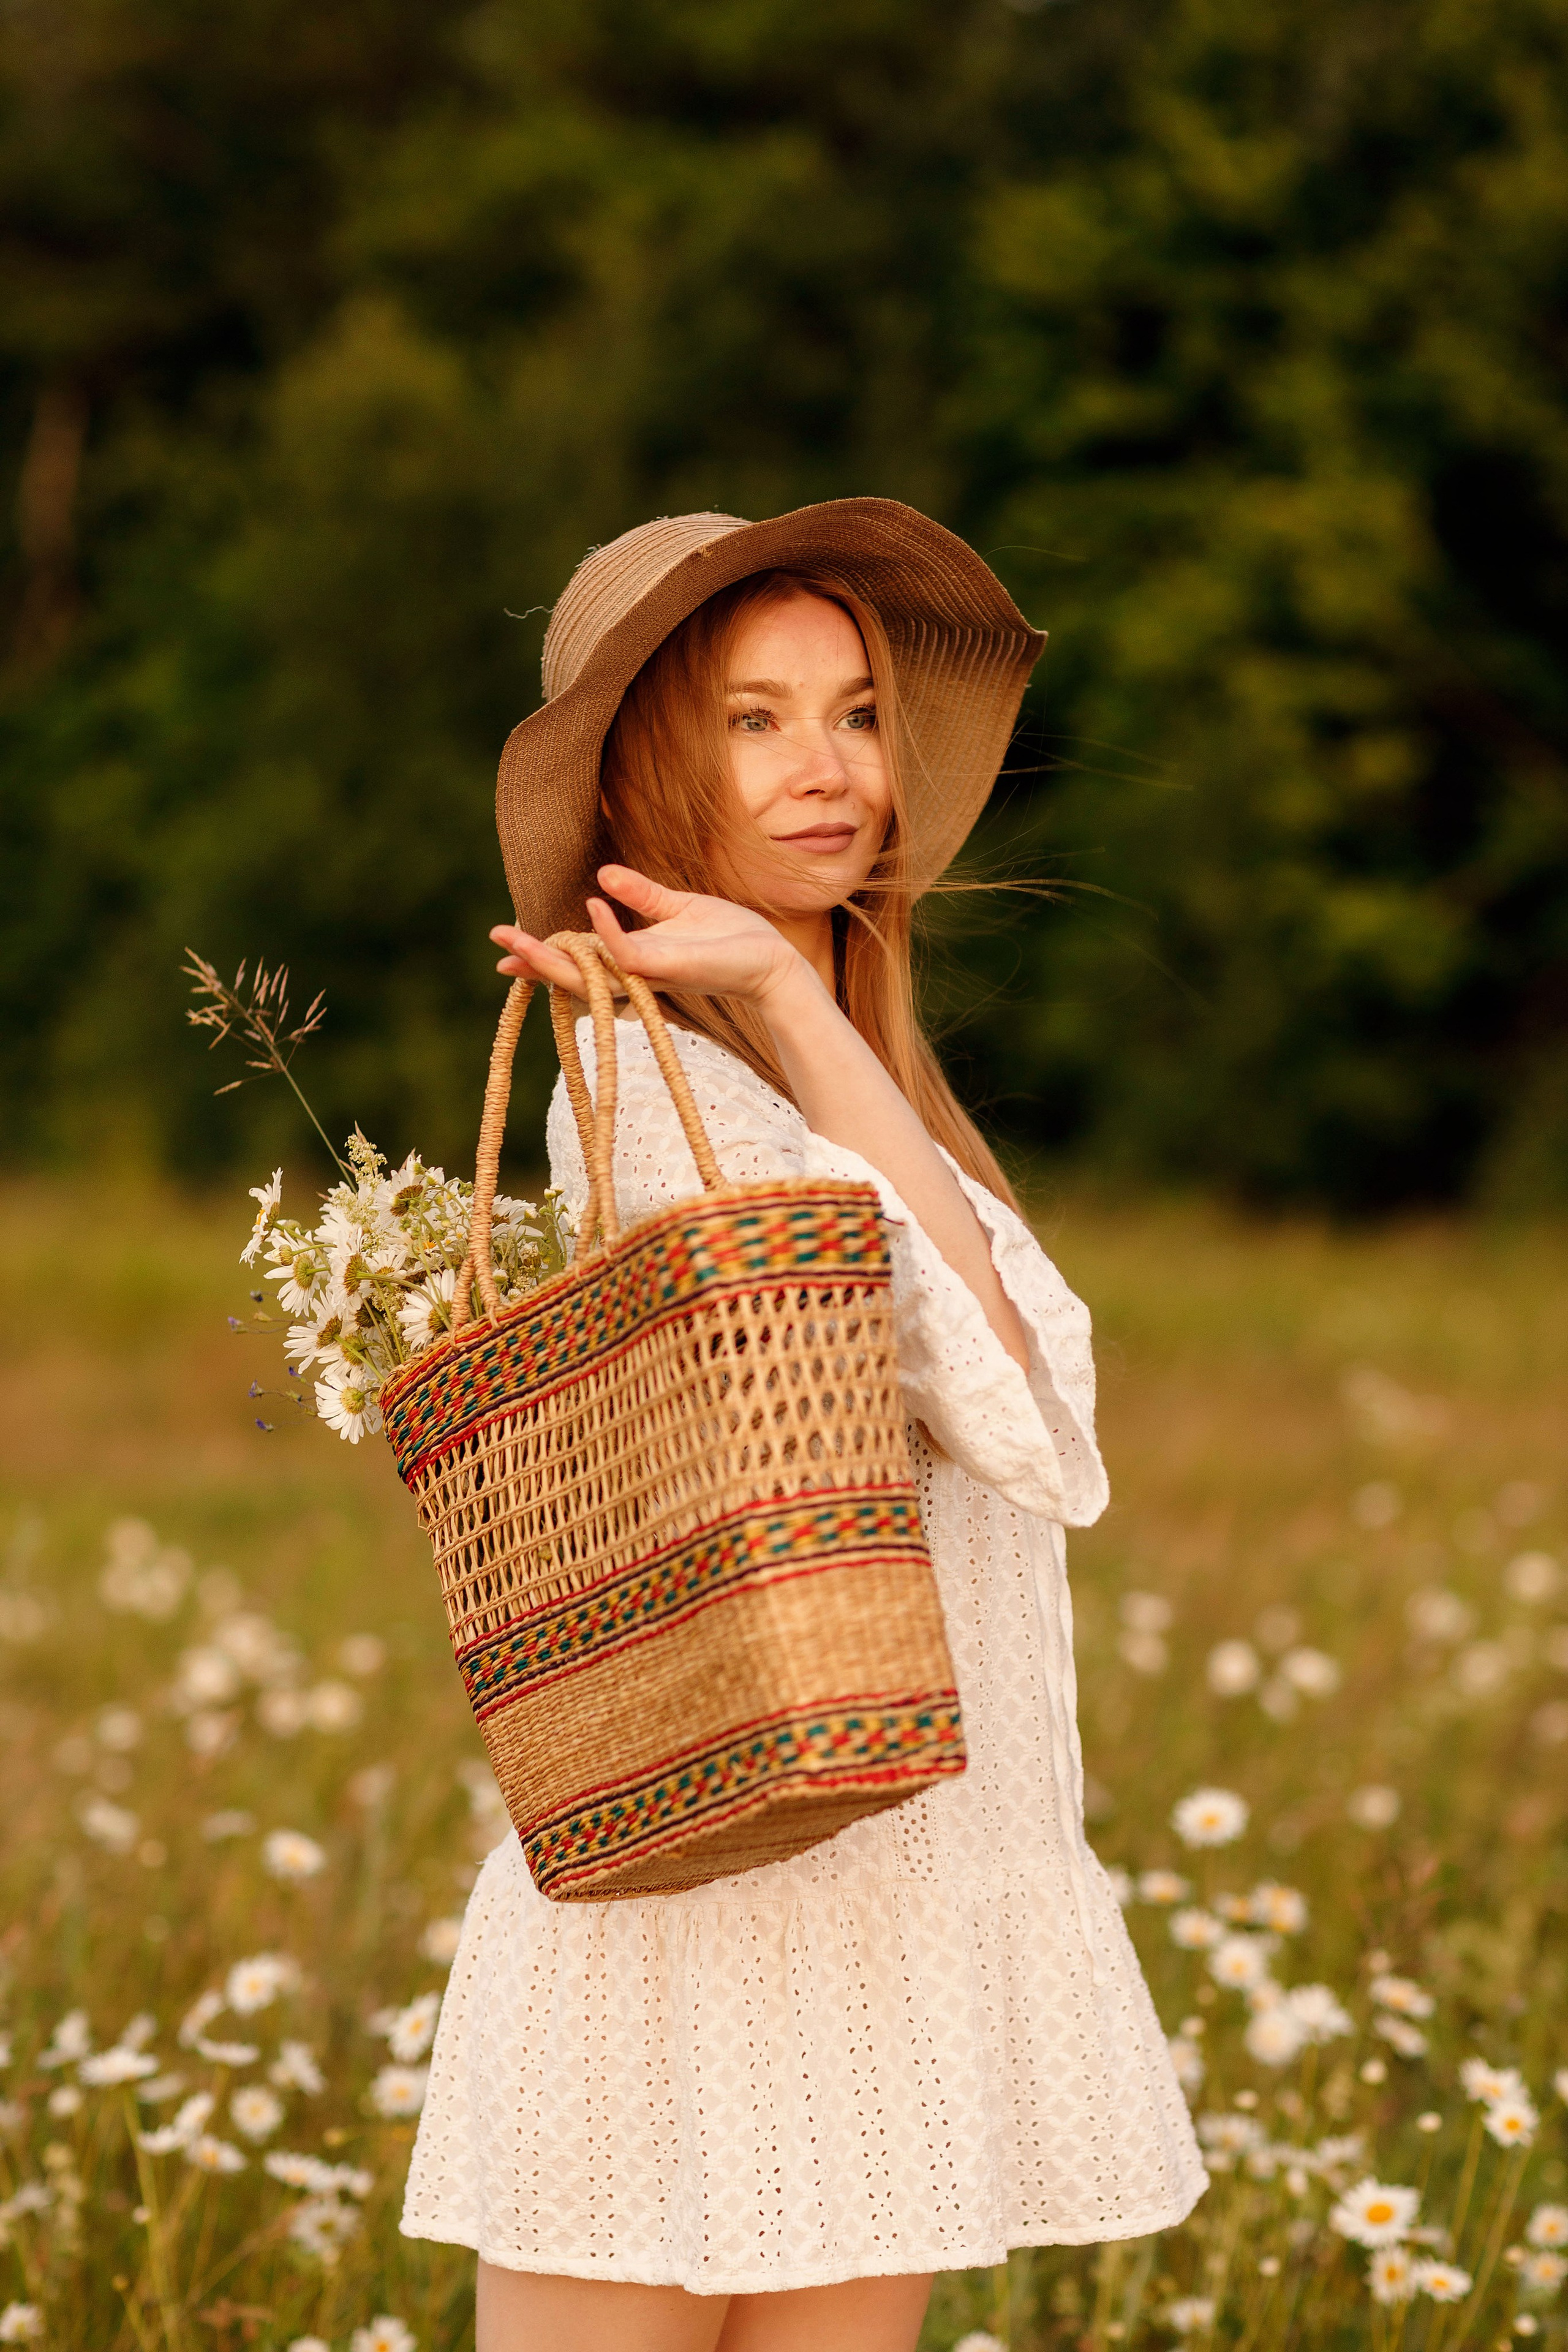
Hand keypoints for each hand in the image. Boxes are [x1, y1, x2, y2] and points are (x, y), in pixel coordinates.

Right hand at [490, 866, 806, 1003]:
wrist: (770, 958)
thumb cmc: (730, 938)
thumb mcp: (678, 908)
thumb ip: (641, 895)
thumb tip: (602, 876)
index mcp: (633, 958)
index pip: (579, 959)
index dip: (543, 954)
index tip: (507, 945)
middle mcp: (635, 972)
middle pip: (573, 974)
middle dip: (533, 961)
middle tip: (497, 944)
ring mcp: (650, 974)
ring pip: (590, 973)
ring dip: (553, 957)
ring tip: (516, 939)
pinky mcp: (669, 968)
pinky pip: (629, 953)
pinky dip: (609, 932)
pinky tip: (592, 906)